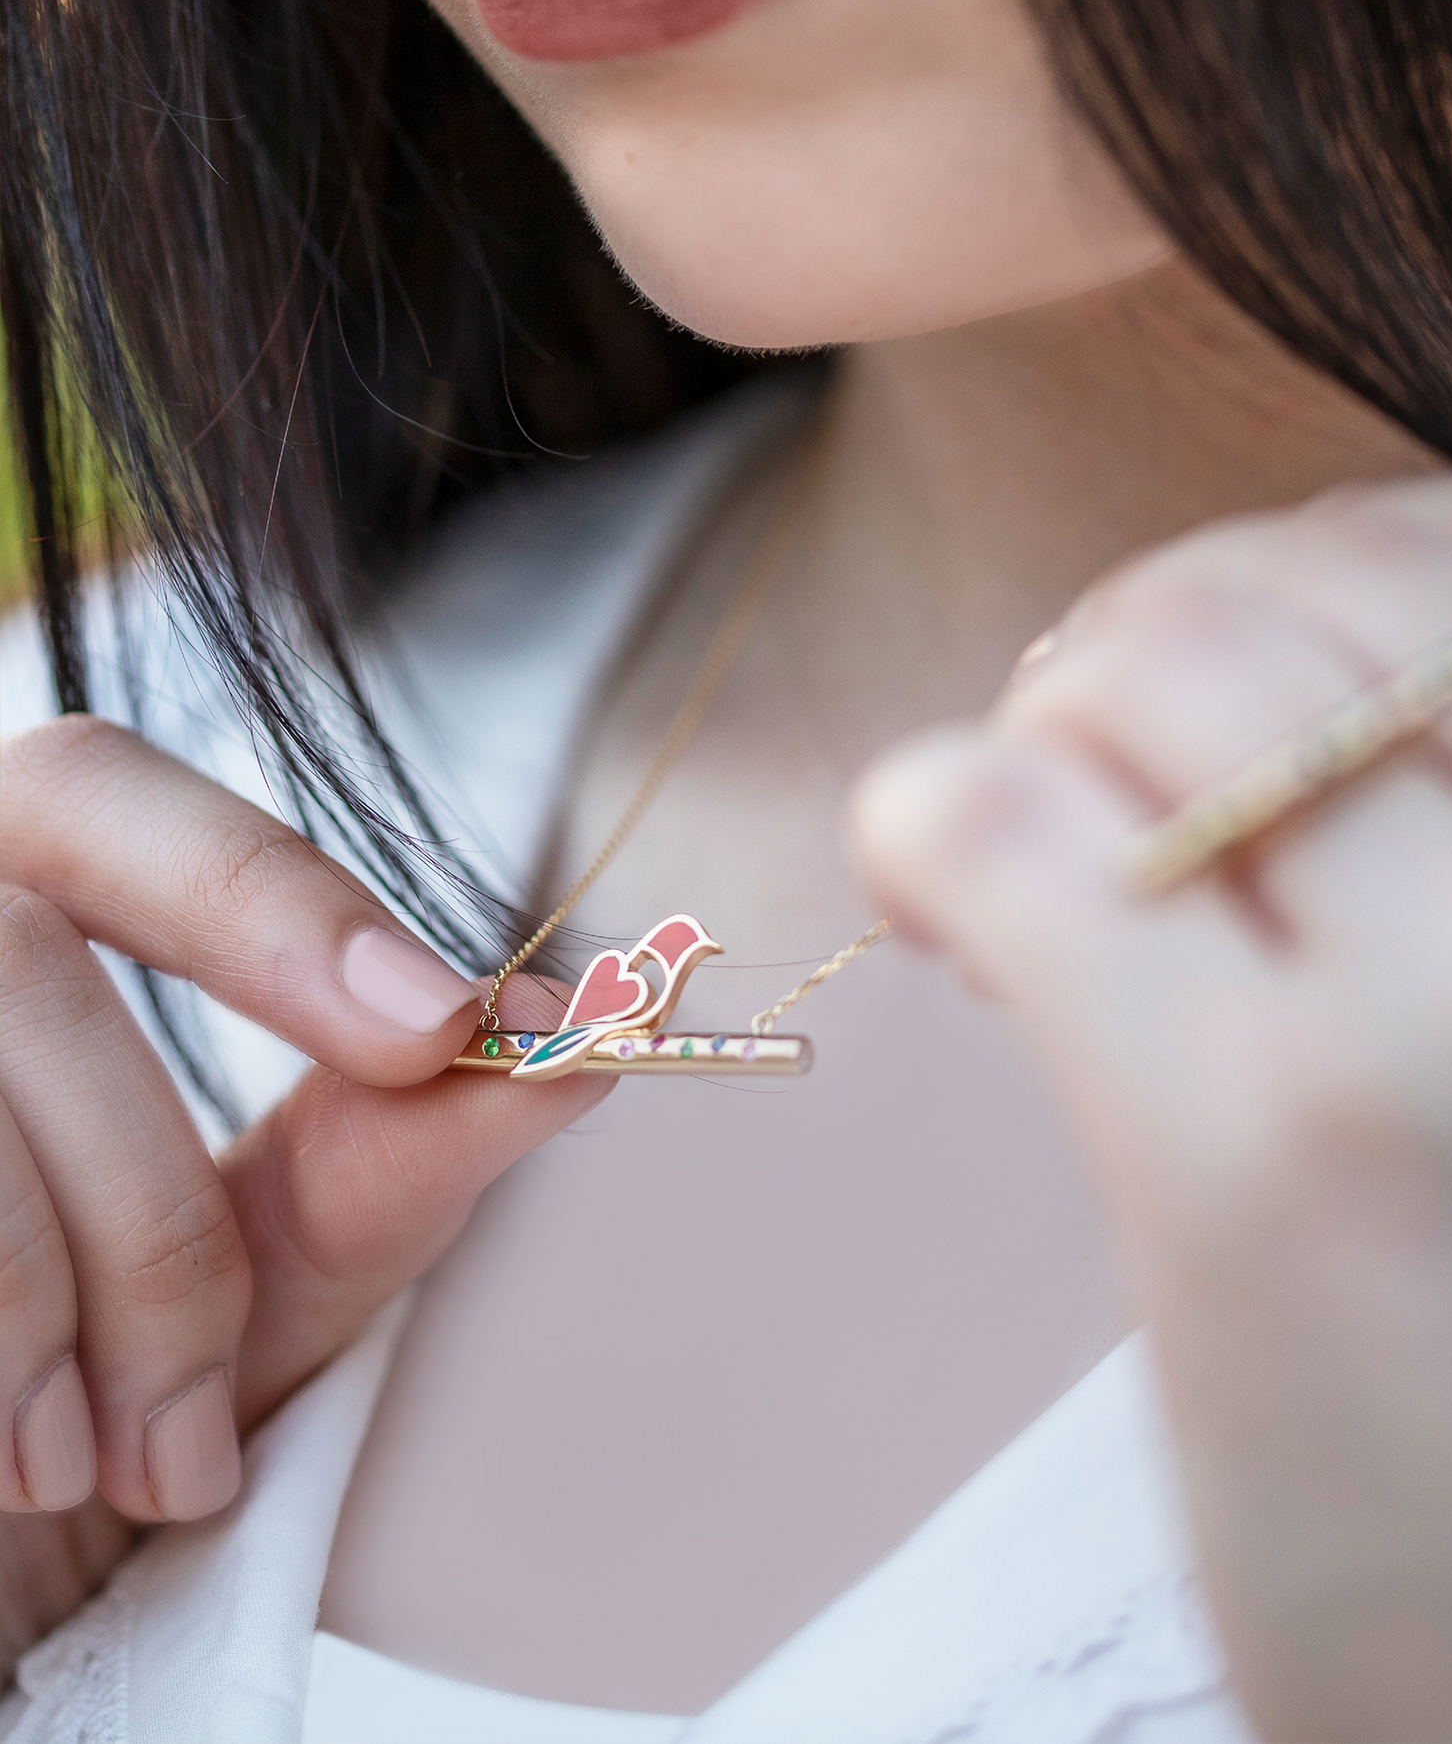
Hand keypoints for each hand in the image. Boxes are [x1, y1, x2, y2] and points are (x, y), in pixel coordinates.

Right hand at [0, 718, 609, 1672]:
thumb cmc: (106, 1384)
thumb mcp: (269, 1260)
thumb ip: (399, 1143)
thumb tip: (582, 1034)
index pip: (97, 792)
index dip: (263, 899)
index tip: (439, 1028)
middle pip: (17, 959)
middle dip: (148, 1212)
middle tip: (208, 1421)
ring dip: (52, 1313)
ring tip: (112, 1472)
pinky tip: (14, 1471)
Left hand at [855, 472, 1451, 1741]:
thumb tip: (1360, 691)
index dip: (1330, 573)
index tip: (1243, 678)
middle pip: (1292, 590)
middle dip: (1156, 649)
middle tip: (1097, 773)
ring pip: (1142, 672)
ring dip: (1040, 731)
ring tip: (1028, 859)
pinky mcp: (1253, 1153)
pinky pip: (1004, 825)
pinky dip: (930, 823)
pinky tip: (941, 902)